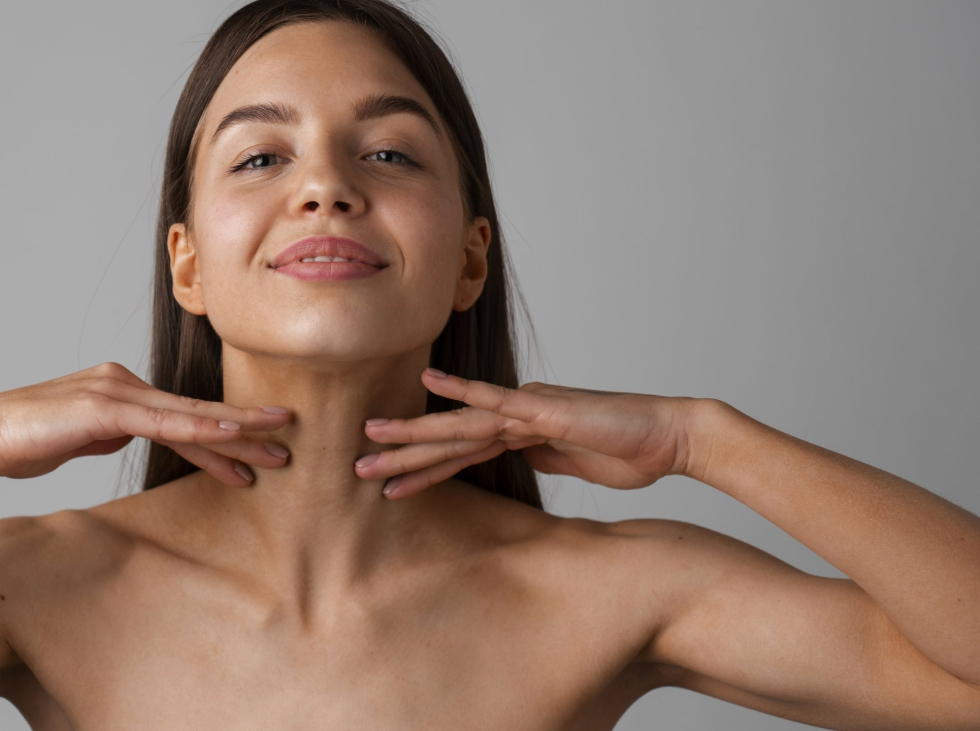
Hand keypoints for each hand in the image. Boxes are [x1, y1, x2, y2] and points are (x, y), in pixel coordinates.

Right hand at [0, 361, 289, 485]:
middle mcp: (125, 383)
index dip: (225, 433)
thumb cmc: (24, 441)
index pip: (185, 416)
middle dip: (245, 427)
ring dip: (235, 430)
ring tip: (277, 443)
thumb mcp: (82, 438)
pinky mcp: (104, 407)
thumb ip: (113, 432)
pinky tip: (229, 438)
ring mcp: (117, 392)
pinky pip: (163, 422)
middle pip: (197, 411)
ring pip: (189, 415)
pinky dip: (199, 430)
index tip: (261, 447)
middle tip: (290, 440)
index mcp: (122, 391)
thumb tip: (138, 436)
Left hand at [356, 368, 706, 499]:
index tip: (387, 483)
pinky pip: (495, 401)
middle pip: (447, 438)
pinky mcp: (542, 409)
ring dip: (413, 437)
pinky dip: (462, 392)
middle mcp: (515, 415)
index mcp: (521, 431)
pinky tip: (429, 384)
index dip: (423, 468)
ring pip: (458, 426)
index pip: (460, 452)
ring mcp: (525, 409)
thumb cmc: (631, 452)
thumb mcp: (577, 465)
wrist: (670, 436)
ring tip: (370, 445)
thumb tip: (524, 458)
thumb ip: (546, 457)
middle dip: (401, 454)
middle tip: (355, 466)